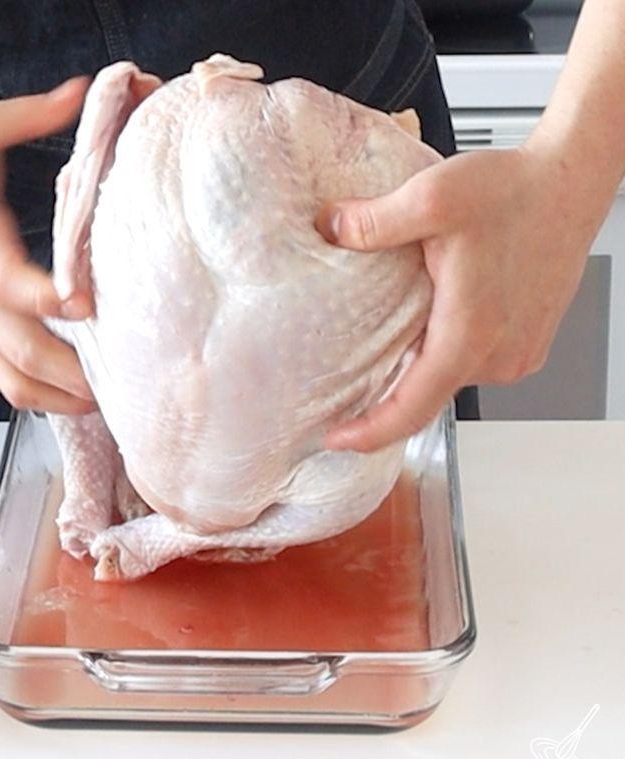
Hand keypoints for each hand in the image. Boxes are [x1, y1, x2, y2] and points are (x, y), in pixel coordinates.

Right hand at [0, 78, 96, 414]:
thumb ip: (28, 115)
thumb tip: (82, 92)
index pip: (6, 281)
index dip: (46, 297)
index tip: (84, 302)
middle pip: (22, 349)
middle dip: (73, 370)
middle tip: (124, 375)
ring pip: (17, 380)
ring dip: (65, 397)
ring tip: (113, 401)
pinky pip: (9, 385)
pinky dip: (47, 399)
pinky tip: (84, 399)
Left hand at [316, 142, 609, 451]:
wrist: (569, 180)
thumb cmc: (514, 190)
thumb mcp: (430, 197)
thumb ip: (372, 221)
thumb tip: (328, 230)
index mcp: (470, 333)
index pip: (413, 408)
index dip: (370, 432)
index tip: (335, 438)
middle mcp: (498, 354)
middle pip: (426, 397)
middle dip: (381, 398)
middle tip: (337, 391)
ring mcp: (517, 354)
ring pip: (448, 378)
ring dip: (415, 368)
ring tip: (378, 347)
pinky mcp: (527, 344)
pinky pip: (471, 364)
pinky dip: (442, 354)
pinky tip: (422, 327)